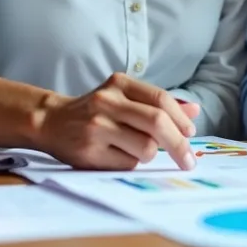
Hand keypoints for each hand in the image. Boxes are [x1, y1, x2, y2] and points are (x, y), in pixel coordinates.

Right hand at [33, 72, 201, 169]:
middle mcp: (107, 101)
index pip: (161, 100)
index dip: (181, 119)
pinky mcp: (90, 152)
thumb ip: (158, 104)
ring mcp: (97, 126)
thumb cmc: (96, 111)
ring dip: (150, 154)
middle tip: (188, 161)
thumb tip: (195, 111)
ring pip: (145, 147)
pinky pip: (128, 163)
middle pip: (157, 123)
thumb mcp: (125, 98)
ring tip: (137, 150)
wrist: (51, 122)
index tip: (191, 134)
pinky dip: (131, 162)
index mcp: (119, 83)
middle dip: (179, 144)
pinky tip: (117, 155)